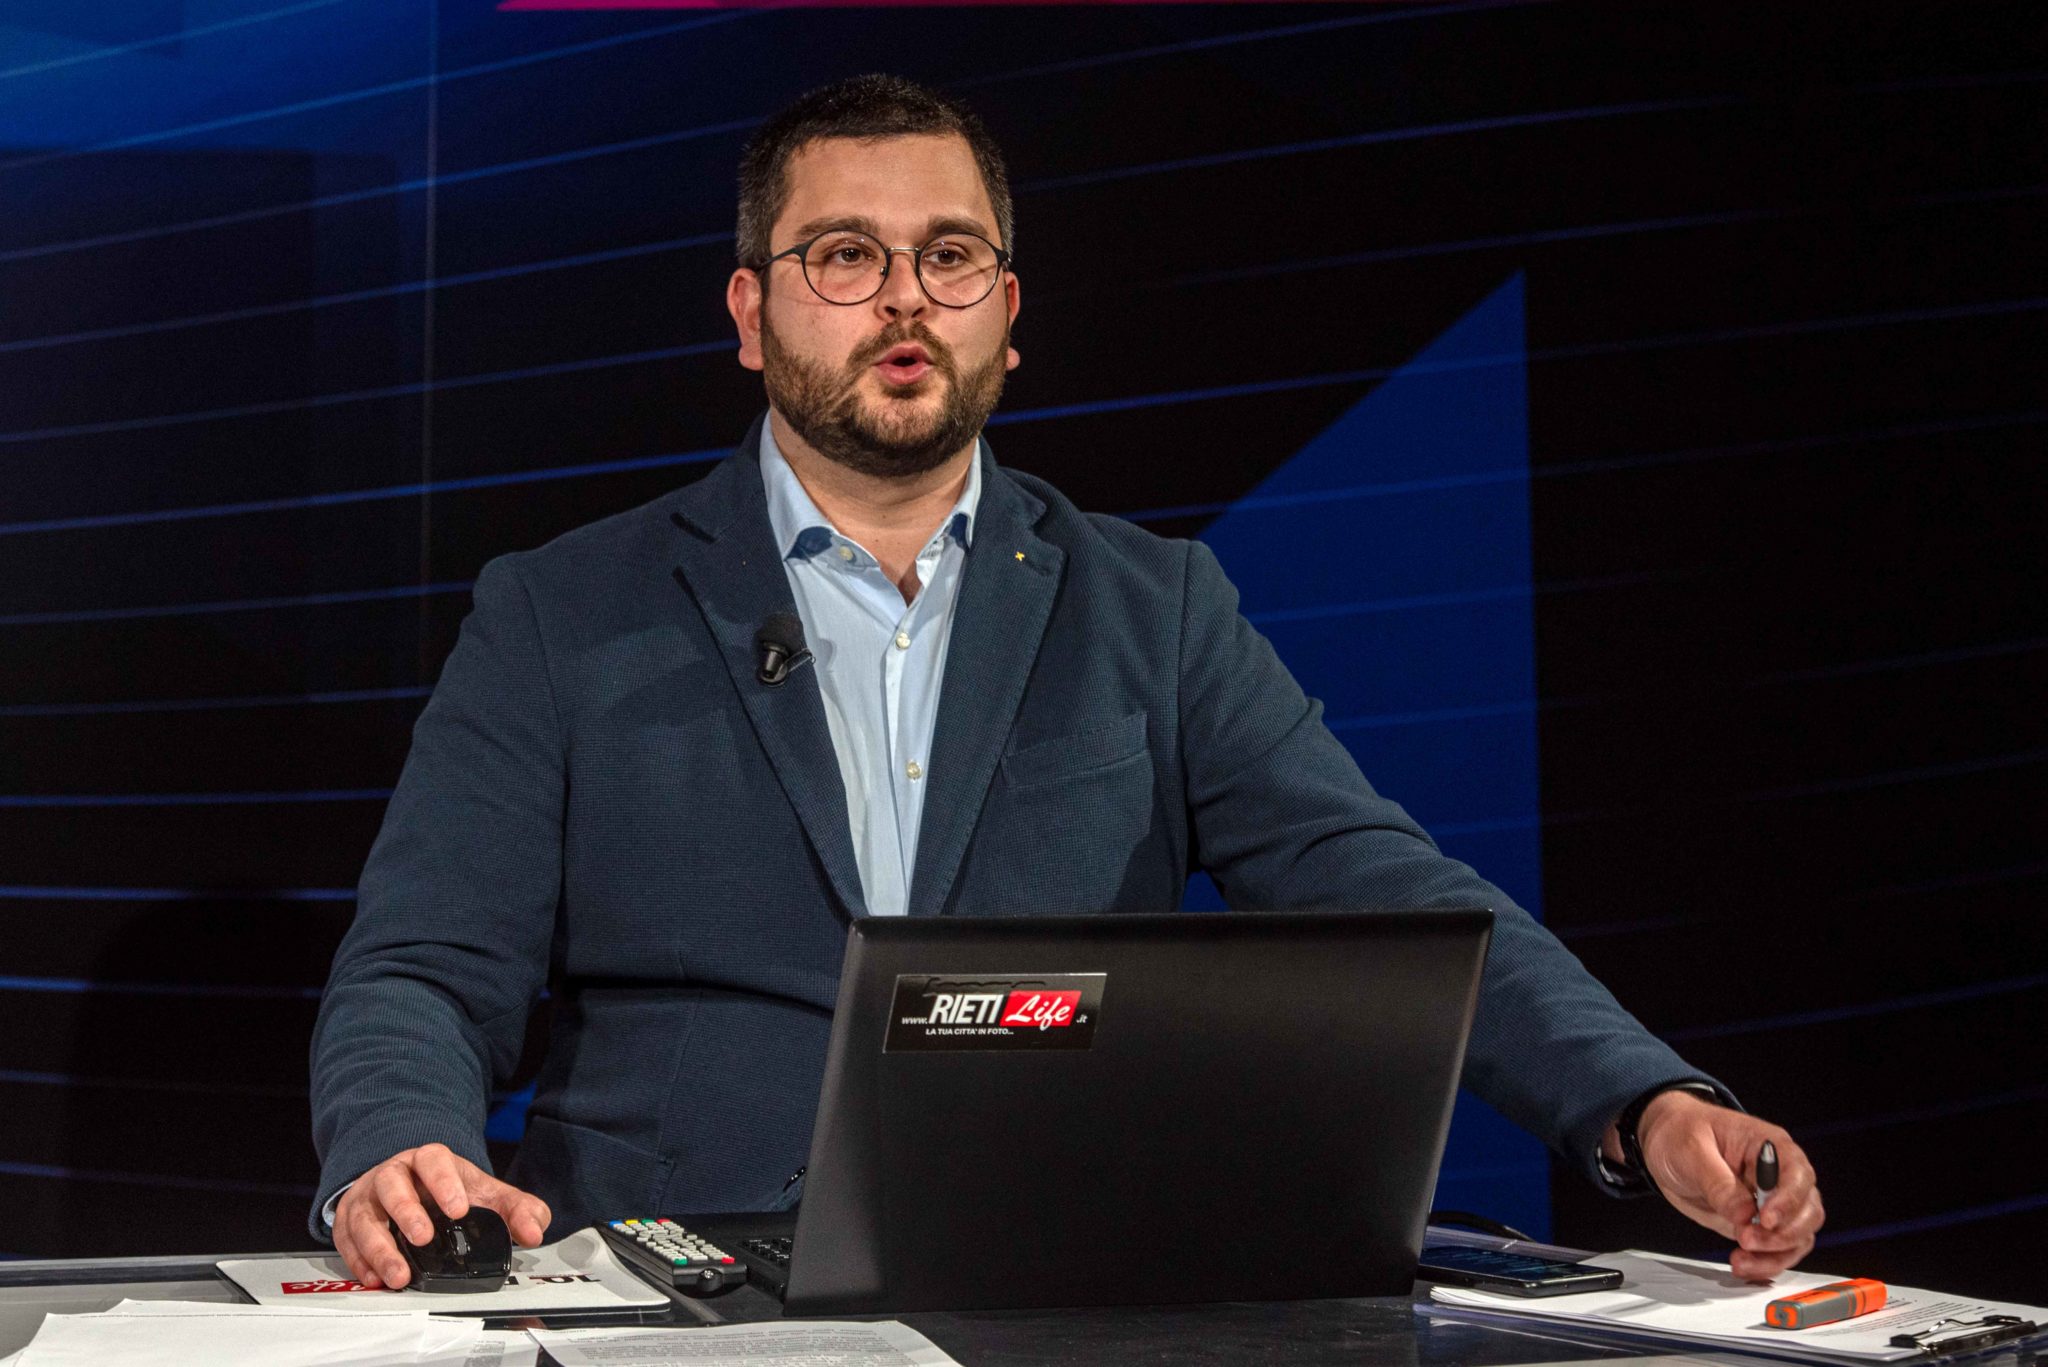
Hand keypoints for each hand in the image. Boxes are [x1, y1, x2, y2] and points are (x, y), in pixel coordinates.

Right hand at [333, 1142, 550, 1289]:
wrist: (410, 1189)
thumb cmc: (450, 1193)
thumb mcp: (487, 1195)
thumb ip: (518, 1209)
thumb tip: (533, 1231)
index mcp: (430, 1161)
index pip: (433, 1159)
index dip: (443, 1181)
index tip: (458, 1209)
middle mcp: (394, 1174)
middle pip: (392, 1183)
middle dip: (406, 1210)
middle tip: (422, 1238)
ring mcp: (368, 1197)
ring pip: (364, 1215)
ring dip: (378, 1247)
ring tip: (398, 1275)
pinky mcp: (349, 1222)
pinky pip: (346, 1240)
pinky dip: (358, 1261)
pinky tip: (374, 1279)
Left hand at [1627, 1090, 1824, 1280]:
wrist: (1664, 1145)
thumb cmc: (1681, 1133)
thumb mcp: (1691, 1150)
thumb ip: (1718, 1183)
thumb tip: (1744, 1215)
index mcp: (1769, 1145)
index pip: (1797, 1174)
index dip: (1788, 1200)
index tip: (1766, 1219)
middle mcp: (1778, 1175)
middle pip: (1807, 1210)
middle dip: (1783, 1234)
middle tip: (1746, 1240)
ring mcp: (1771, 1202)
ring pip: (1798, 1236)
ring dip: (1776, 1255)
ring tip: (1740, 1260)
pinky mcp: (1758, 1224)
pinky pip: (1778, 1249)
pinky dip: (1766, 1263)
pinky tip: (1743, 1266)